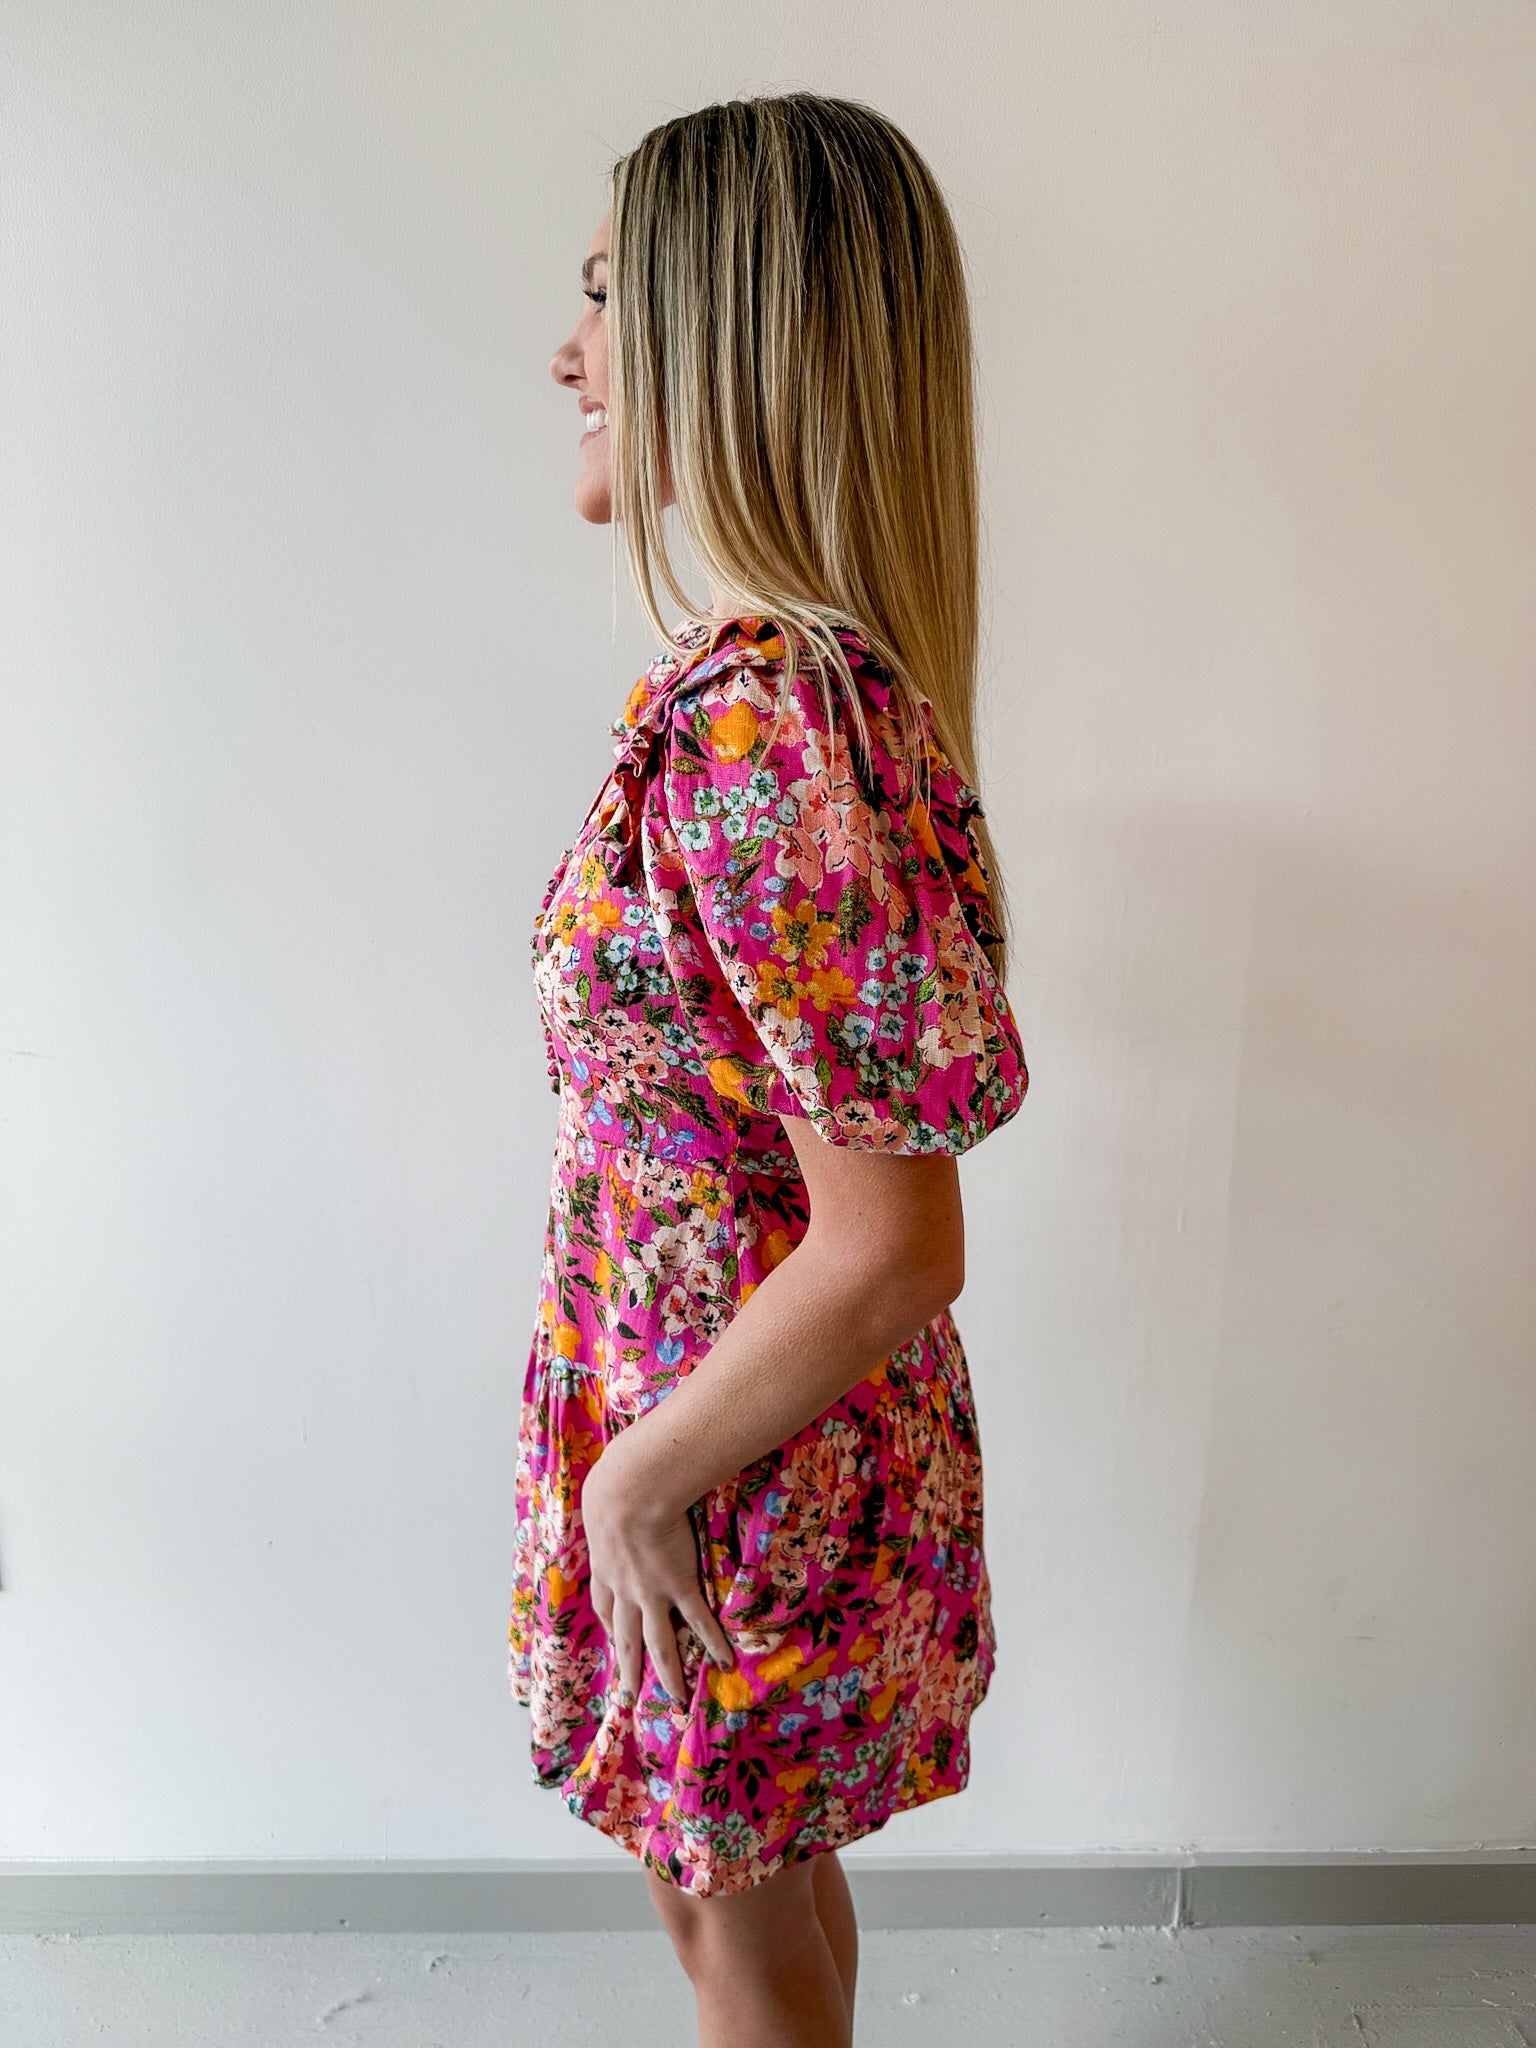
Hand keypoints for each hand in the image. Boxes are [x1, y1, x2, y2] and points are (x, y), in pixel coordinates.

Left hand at [580, 1444, 736, 1705]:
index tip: (614, 1638)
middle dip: (627, 1669)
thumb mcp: (603, 1498)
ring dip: (666, 1674)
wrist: (630, 1488)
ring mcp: (650, 1591)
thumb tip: (615, 1485)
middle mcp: (624, 1588)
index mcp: (605, 1566)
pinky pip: (696, 1621)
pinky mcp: (678, 1585)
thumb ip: (611, 1505)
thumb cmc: (615, 1482)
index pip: (604, 1605)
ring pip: (656, 1643)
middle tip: (630, 1697)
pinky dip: (711, 1643)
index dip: (610, 1624)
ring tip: (674, 1701)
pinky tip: (724, 1662)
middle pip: (624, 1637)